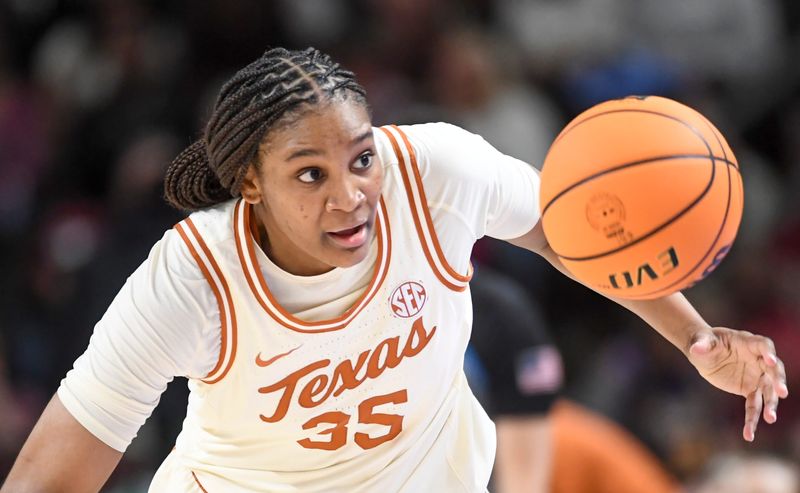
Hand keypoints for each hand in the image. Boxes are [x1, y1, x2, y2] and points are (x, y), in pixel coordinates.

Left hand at [687, 326, 787, 441]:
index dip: (768, 352)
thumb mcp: (702, 341)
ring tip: (770, 418)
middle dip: (778, 381)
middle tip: (782, 393)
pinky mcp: (749, 389)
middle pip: (773, 370)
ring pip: (768, 392)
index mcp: (748, 342)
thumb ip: (702, 344)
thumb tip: (695, 349)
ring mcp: (756, 376)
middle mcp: (758, 360)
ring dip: (770, 405)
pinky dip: (752, 420)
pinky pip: (753, 406)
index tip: (770, 361)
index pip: (764, 345)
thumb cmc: (705, 342)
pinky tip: (748, 434)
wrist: (704, 353)